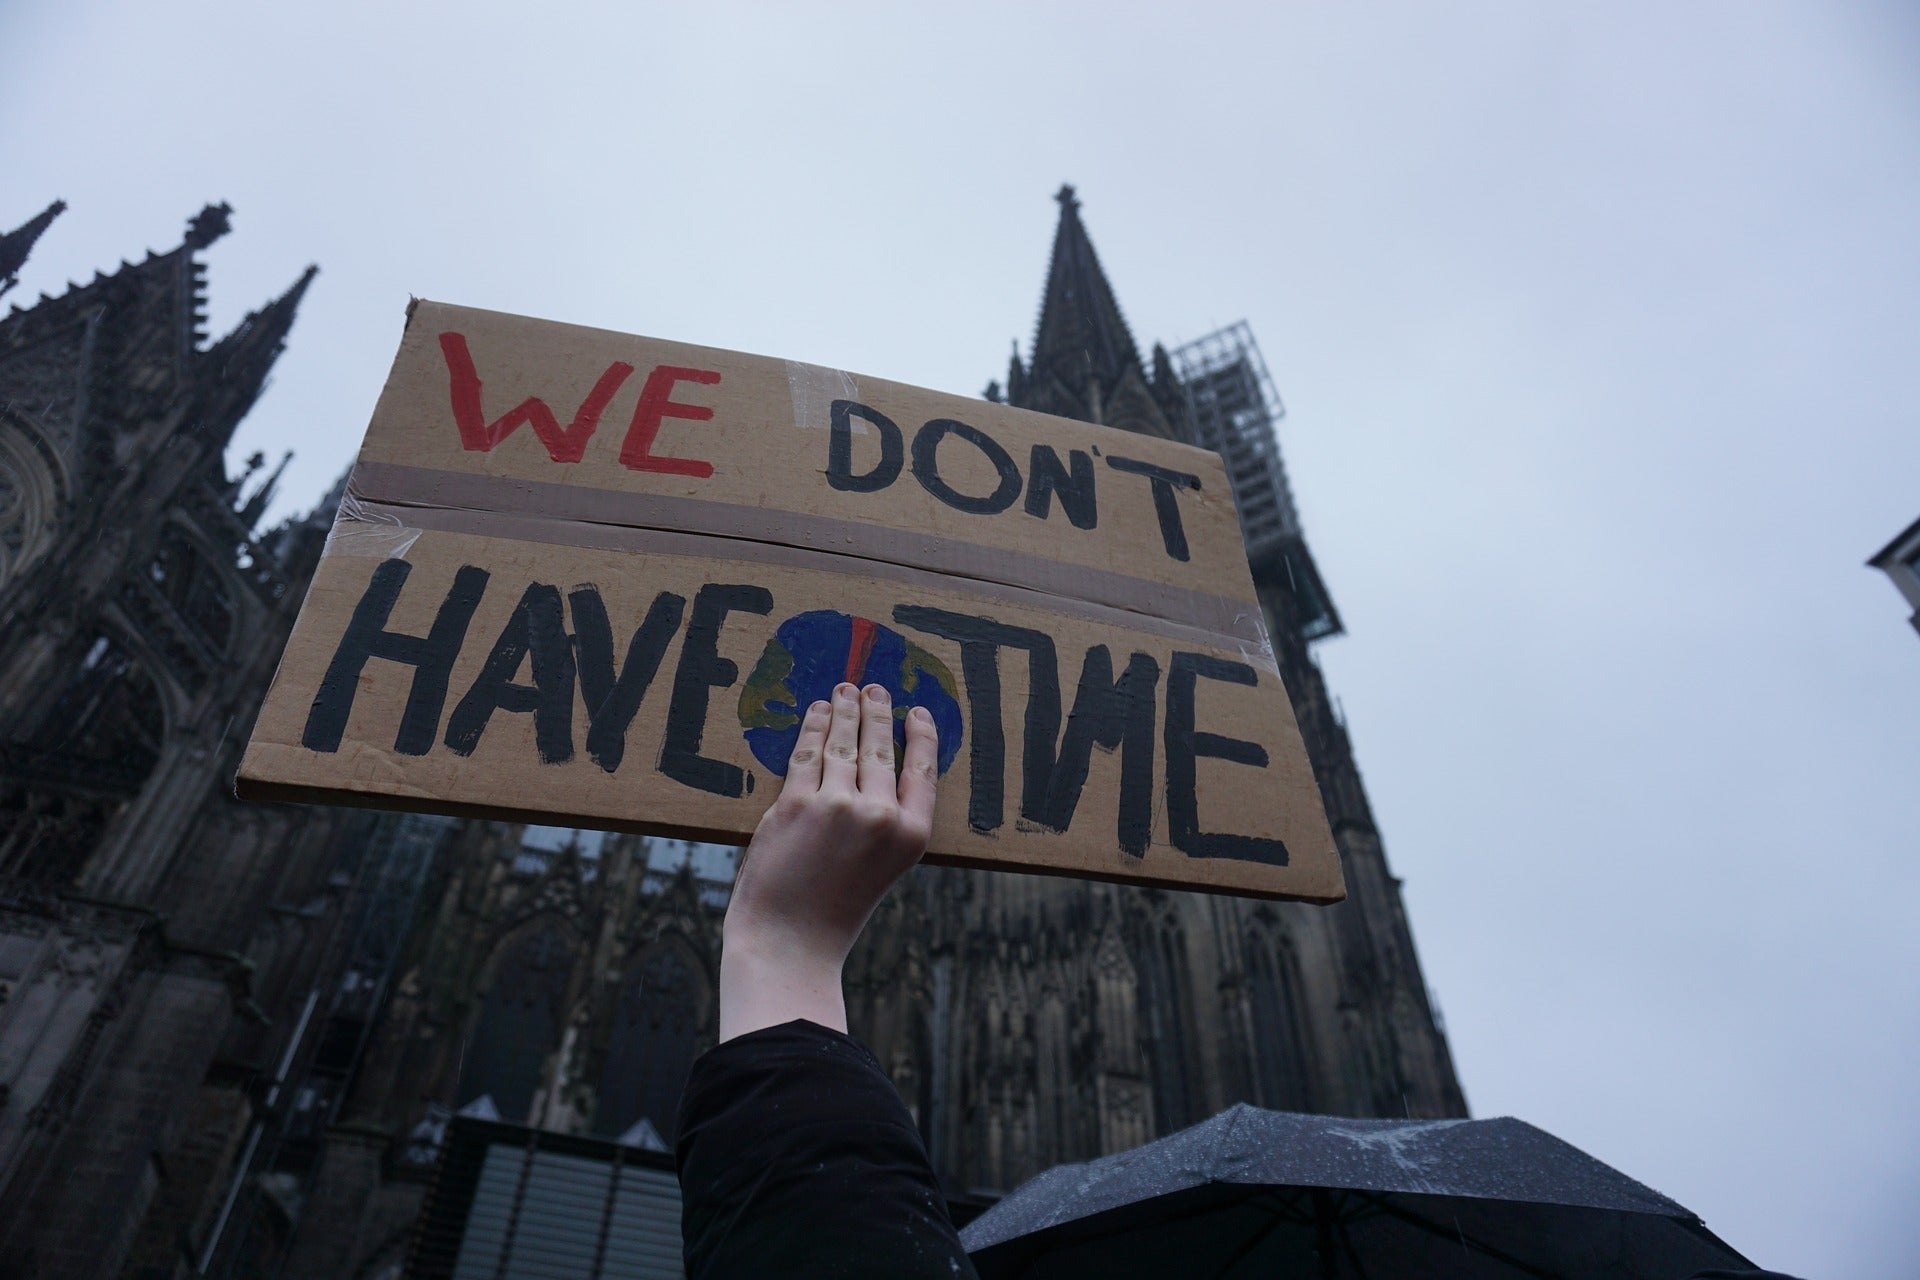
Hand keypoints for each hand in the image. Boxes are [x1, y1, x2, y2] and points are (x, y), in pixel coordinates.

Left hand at [719, 681, 939, 1041]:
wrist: (789, 945)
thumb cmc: (831, 913)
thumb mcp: (880, 869)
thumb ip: (883, 824)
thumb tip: (869, 768)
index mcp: (911, 836)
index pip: (922, 770)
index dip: (921, 736)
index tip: (917, 712)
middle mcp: (881, 816)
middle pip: (881, 749)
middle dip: (877, 712)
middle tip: (875, 688)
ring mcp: (837, 807)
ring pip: (844, 744)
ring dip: (845, 711)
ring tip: (845, 690)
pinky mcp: (796, 805)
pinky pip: (808, 755)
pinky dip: (813, 729)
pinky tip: (817, 714)